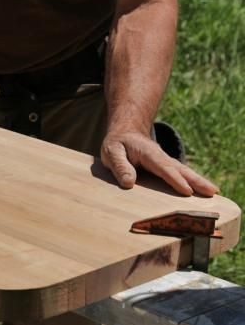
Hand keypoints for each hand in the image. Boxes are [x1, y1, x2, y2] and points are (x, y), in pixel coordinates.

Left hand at [101, 130, 218, 196]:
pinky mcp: (165, 167)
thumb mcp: (111, 152)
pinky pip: (180, 174)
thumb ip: (120, 166)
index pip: (163, 168)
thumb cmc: (117, 143)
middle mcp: (160, 157)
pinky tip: (200, 191)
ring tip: (214, 192)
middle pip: (181, 169)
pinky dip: (192, 181)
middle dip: (196, 180)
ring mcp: (165, 162)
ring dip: (199, 181)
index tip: (187, 191)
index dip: (175, 180)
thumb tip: (129, 183)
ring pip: (184, 172)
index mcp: (148, 153)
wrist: (125, 132)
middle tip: (212, 191)